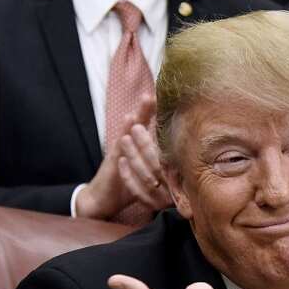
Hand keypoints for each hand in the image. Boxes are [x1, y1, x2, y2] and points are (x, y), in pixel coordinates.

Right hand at [75, 97, 170, 218]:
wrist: (103, 199)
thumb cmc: (128, 187)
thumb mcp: (148, 175)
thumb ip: (163, 167)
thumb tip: (186, 166)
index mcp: (139, 148)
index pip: (150, 127)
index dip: (158, 114)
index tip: (171, 98)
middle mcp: (129, 146)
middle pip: (141, 122)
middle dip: (149, 107)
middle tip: (161, 89)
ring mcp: (121, 151)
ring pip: (131, 129)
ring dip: (139, 114)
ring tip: (147, 98)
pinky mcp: (113, 160)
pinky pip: (120, 145)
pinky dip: (125, 131)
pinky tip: (128, 119)